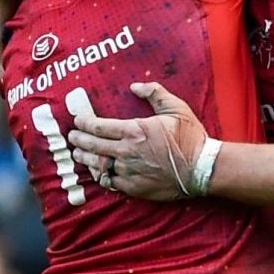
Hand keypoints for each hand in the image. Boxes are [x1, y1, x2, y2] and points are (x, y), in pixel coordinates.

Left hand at [65, 82, 210, 201]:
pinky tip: (96, 171)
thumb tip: (135, 86)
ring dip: (85, 158)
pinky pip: (110, 182)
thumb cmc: (190, 137)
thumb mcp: (175, 108)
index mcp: (135, 130)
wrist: (202, 169)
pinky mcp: (134, 187)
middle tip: (72, 138)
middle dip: (79, 140)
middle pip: (93, 145)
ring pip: (98, 164)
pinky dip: (100, 175)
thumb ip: (154, 93)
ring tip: (78, 154)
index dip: (84, 123)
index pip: (99, 126)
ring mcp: (129, 171)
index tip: (78, 122)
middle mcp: (127, 151)